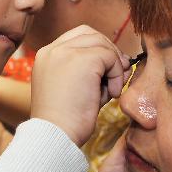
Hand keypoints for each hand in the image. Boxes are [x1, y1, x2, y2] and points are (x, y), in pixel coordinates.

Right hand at [31, 25, 130, 144]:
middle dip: (110, 53)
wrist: (56, 136)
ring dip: (114, 66)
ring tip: (110, 90)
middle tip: (117, 78)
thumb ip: (95, 71)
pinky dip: (116, 75)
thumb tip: (125, 60)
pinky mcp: (82, 59)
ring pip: (103, 44)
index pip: (78, 37)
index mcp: (47, 56)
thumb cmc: (66, 120)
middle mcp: (53, 49)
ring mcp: (65, 52)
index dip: (98, 50)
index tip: (106, 72)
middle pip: (92, 35)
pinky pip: (110, 57)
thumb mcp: (76, 88)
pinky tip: (110, 95)